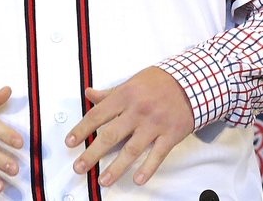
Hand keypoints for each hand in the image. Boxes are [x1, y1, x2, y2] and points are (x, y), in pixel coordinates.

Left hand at [65, 67, 193, 186]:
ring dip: (116, 167)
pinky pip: (157, 155)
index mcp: (125, 96)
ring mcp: (154, 124)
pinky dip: (147, 169)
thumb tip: (89, 94)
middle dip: (92, 154)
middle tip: (79, 167)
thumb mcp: (131, 82)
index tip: (70, 143)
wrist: (192, 82)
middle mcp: (138, 111)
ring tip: (103, 180)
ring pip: (132, 149)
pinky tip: (137, 179)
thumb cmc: (160, 82)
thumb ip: (109, 93)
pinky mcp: (170, 135)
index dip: (82, 130)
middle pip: (110, 135)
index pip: (97, 115)